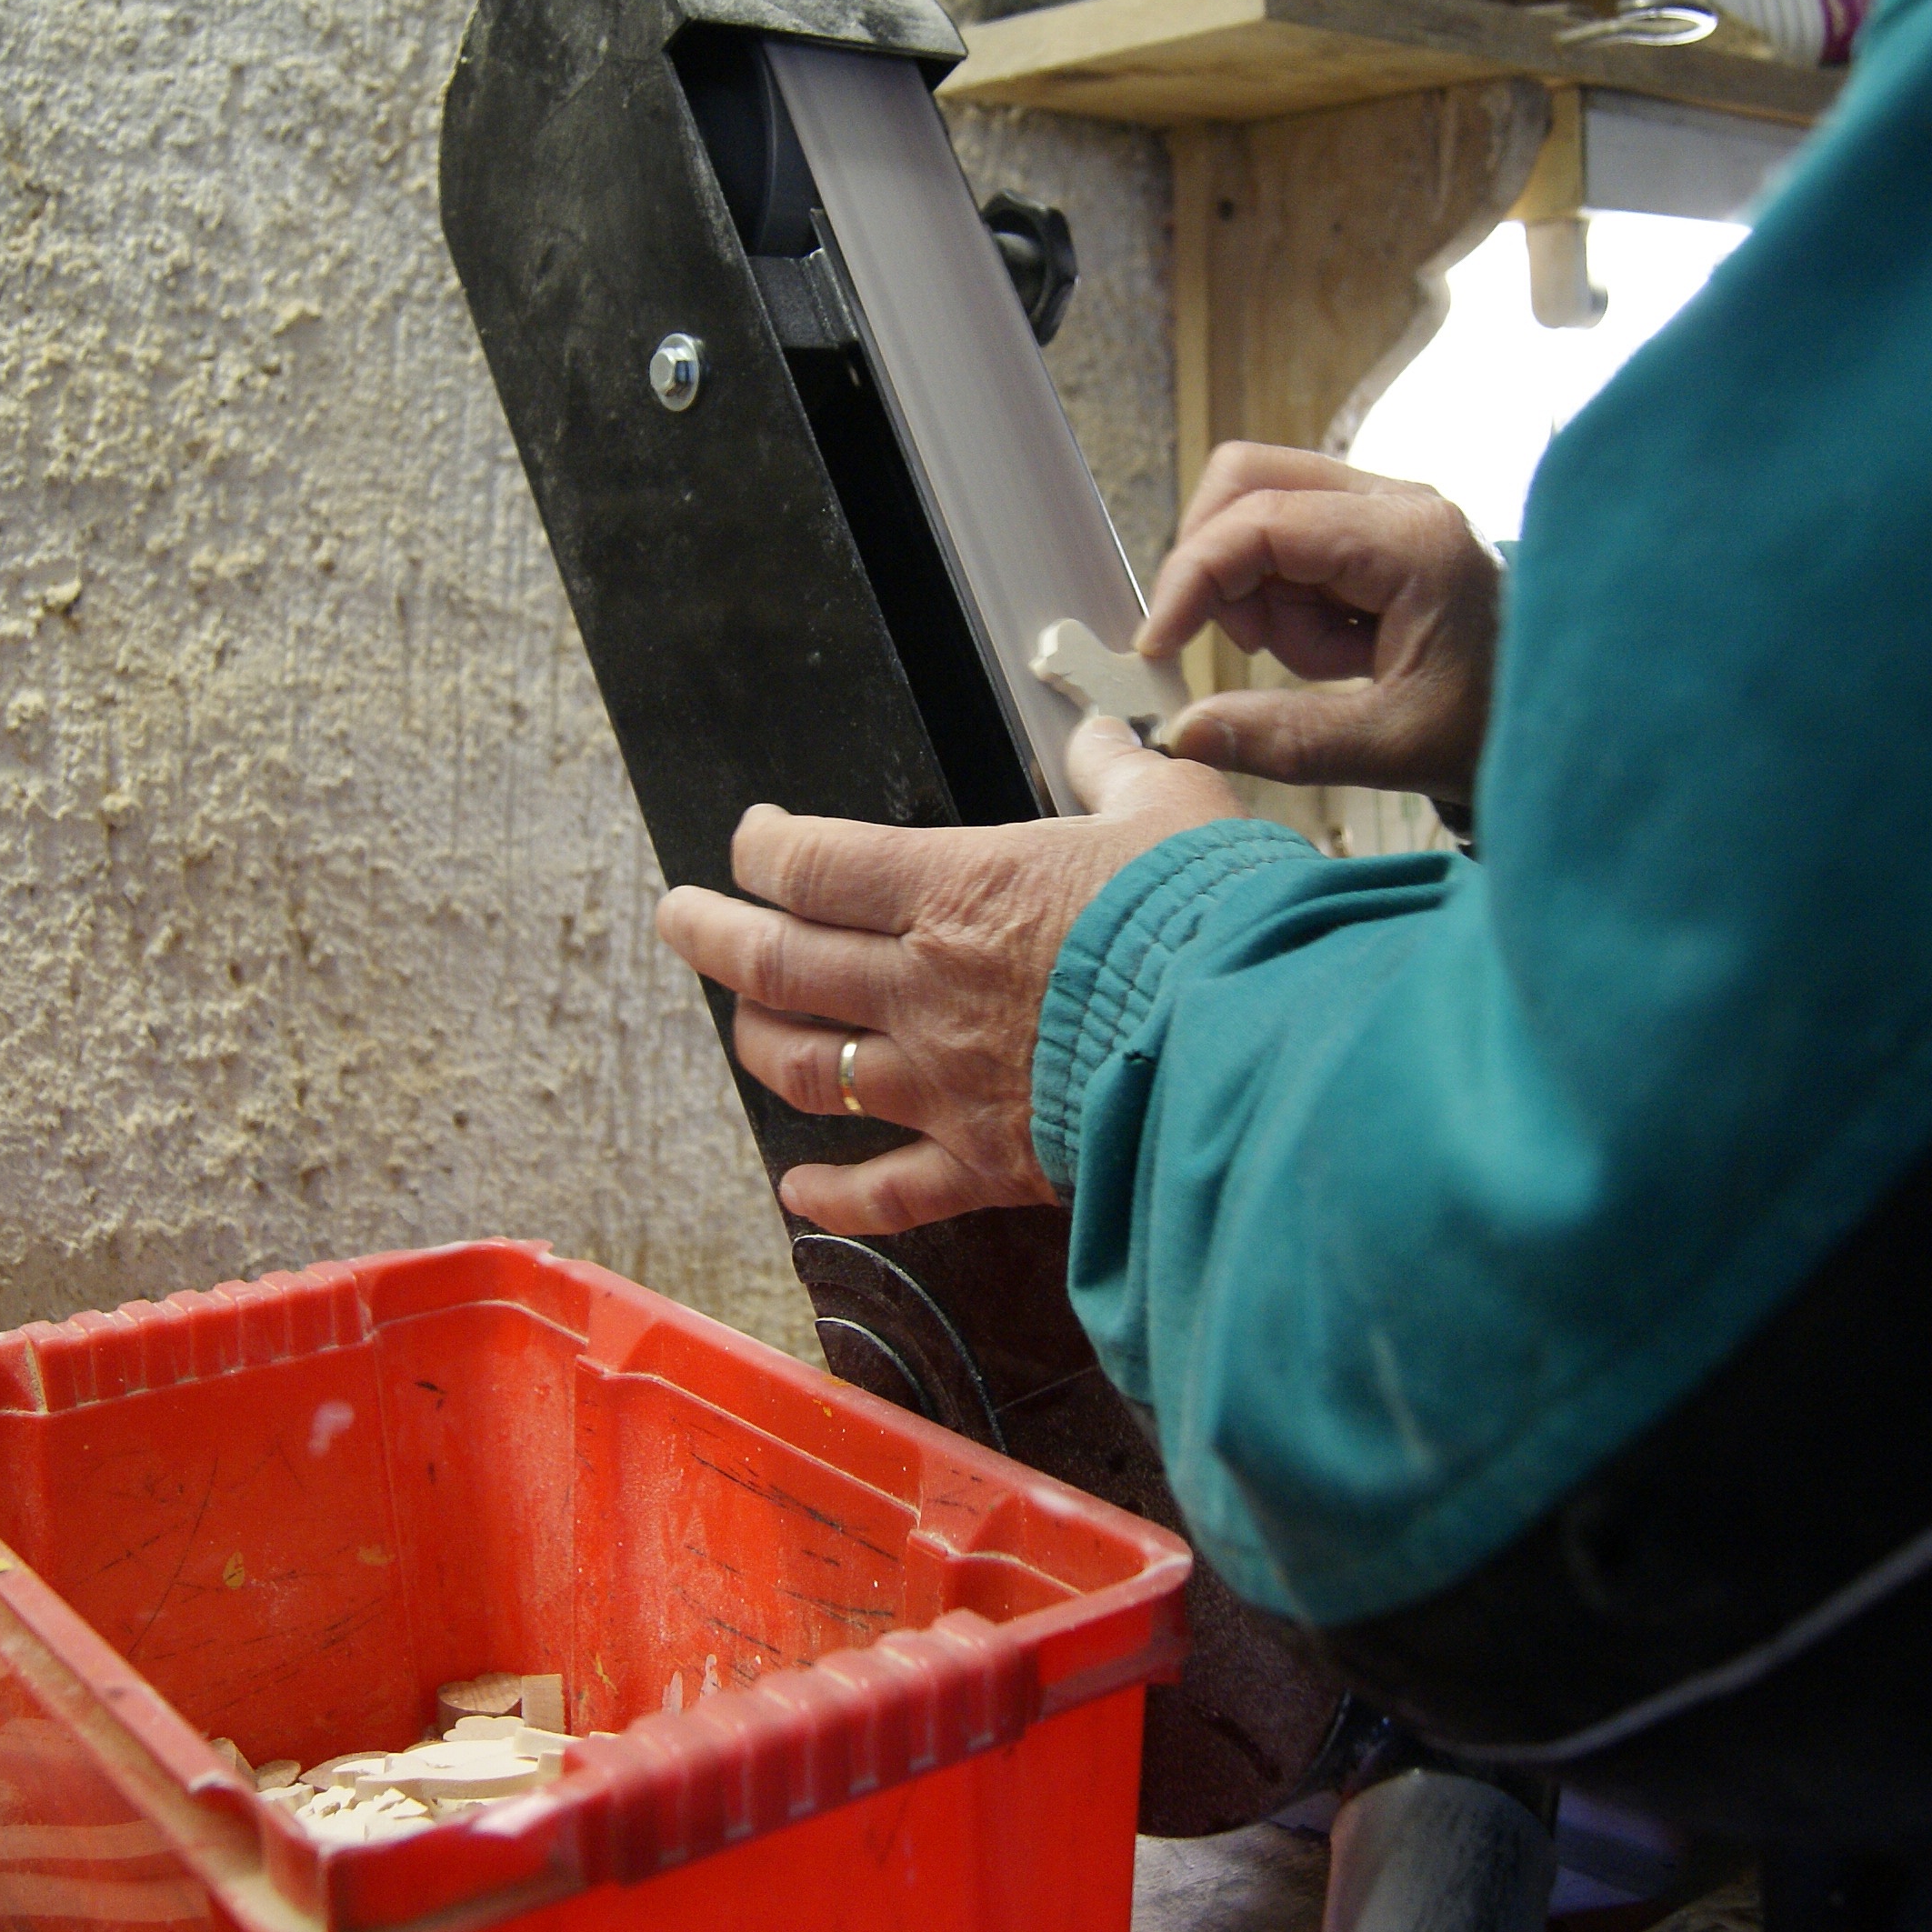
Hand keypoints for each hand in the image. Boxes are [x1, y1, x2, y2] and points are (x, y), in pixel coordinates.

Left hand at [655, 714, 1244, 1233]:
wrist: (1252, 1048)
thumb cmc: (1213, 923)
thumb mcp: (1174, 810)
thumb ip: (1120, 772)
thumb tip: (1099, 736)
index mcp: (959, 889)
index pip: (815, 863)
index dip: (763, 848)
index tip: (751, 840)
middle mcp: (926, 986)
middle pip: (778, 959)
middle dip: (712, 934)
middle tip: (679, 917)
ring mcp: (944, 1081)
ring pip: (805, 1066)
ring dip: (755, 1042)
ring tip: (737, 1024)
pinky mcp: (984, 1164)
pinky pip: (883, 1190)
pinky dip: (831, 1195)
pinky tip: (798, 1191)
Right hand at [1136, 442, 1503, 803]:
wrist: (1570, 722)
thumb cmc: (1501, 726)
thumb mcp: (1394, 745)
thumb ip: (1286, 739)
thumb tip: (1187, 733)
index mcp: (1412, 539)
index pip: (1262, 519)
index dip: (1194, 577)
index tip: (1162, 645)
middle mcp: (1399, 503)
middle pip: (1251, 479)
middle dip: (1220, 566)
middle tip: (1246, 648)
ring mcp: (1388, 512)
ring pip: (1263, 513)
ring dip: (1261, 595)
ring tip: (1327, 664)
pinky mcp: (1378, 536)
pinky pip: (1292, 545)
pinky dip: (1287, 601)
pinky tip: (1339, 652)